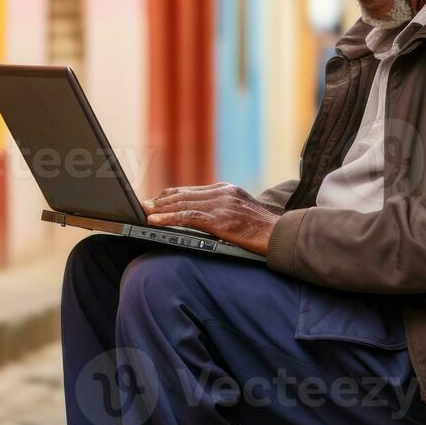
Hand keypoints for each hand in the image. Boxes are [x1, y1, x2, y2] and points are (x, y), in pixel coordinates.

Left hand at [143, 183, 278, 255]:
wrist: (282, 236)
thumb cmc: (264, 229)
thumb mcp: (243, 212)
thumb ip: (224, 209)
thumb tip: (203, 216)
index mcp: (226, 189)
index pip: (192, 190)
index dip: (171, 195)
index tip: (156, 200)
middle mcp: (221, 192)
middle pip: (183, 194)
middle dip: (161, 200)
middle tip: (143, 205)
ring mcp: (220, 204)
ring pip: (182, 204)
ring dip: (160, 209)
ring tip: (144, 212)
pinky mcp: (219, 219)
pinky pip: (187, 217)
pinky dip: (168, 218)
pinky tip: (155, 221)